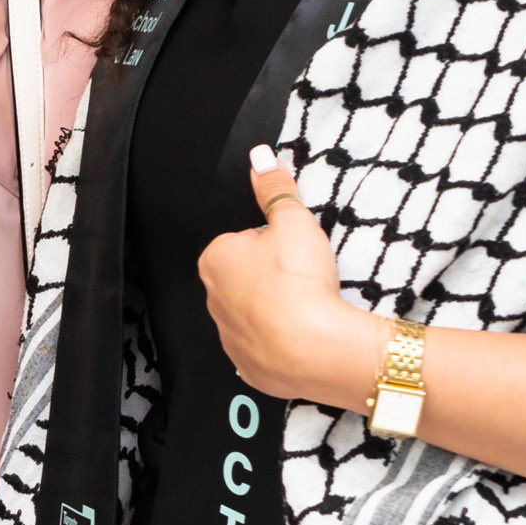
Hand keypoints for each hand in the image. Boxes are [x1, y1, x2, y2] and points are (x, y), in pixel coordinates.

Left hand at [196, 147, 381, 410]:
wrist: (313, 348)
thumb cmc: (299, 281)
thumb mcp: (293, 221)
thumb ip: (275, 188)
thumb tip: (260, 157)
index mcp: (214, 259)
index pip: (242, 240)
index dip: (273, 242)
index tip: (293, 251)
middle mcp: (212, 299)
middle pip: (246, 277)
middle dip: (273, 275)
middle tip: (304, 278)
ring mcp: (229, 337)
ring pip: (255, 313)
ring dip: (278, 309)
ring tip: (308, 308)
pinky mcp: (250, 367)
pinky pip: (266, 348)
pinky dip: (283, 342)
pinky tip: (304, 336)